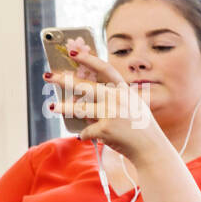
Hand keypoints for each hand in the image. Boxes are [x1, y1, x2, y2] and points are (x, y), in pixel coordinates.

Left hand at [47, 45, 168, 165]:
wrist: (151, 149)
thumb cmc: (141, 129)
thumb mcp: (131, 108)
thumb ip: (111, 101)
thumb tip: (84, 99)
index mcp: (124, 91)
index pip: (105, 69)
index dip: (88, 59)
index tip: (73, 52)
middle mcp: (118, 99)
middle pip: (85, 86)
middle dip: (64, 80)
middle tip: (49, 76)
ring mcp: (112, 113)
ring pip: (80, 108)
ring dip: (64, 107)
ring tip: (52, 106)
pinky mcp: (106, 129)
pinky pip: (87, 131)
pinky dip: (85, 135)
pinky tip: (84, 137)